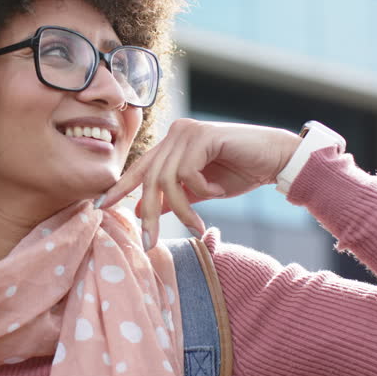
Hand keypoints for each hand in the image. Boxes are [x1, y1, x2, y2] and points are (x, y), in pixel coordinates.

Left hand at [97, 119, 301, 242]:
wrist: (277, 160)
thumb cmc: (241, 172)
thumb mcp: (201, 190)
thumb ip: (174, 196)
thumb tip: (144, 211)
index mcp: (172, 144)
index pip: (139, 168)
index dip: (119, 188)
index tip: (99, 207)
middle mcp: (175, 133)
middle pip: (148, 178)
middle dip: (147, 214)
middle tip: (149, 243)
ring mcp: (187, 132)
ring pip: (166, 180)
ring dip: (181, 209)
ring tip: (196, 225)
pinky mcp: (202, 135)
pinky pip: (187, 174)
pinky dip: (201, 191)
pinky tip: (217, 191)